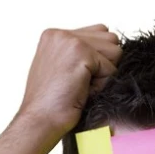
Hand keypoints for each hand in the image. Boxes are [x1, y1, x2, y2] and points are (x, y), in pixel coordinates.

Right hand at [16, 24, 121, 139]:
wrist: (40, 120)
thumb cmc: (51, 104)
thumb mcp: (60, 69)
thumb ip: (78, 54)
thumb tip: (111, 48)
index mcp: (55, 35)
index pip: (99, 32)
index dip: (98, 59)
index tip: (77, 78)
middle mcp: (61, 33)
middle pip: (110, 39)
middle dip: (103, 64)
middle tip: (80, 84)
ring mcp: (70, 40)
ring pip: (114, 51)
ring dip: (104, 74)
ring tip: (82, 87)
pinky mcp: (81, 53)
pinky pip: (111, 68)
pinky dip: (101, 85)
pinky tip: (82, 92)